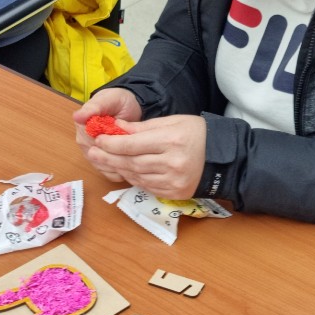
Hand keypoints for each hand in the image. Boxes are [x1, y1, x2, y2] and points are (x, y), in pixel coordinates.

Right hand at [72, 89, 143, 181]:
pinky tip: (131, 166)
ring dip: (118, 165)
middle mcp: (84, 142)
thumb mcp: (109, 99)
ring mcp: (92, 153)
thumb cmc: (117, 101)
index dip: (108, 144)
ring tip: (134, 158)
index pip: (91, 142)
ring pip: (103, 167)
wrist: (128, 106)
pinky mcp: (101, 162)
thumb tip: (77, 116)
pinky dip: (120, 172)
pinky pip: (108, 173)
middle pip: (97, 157)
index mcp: (82, 126)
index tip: (123, 139)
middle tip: (133, 150)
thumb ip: (94, 107)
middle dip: (115, 155)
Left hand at [85, 114, 206, 199]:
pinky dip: (134, 179)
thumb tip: (116, 128)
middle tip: (92, 153)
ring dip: (119, 169)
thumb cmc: (197, 134)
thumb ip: (143, 127)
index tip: (99, 140)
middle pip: (132, 162)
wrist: (222, 156)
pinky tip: (125, 171)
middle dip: (109, 158)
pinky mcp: (176, 193)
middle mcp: (173, 163)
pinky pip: (148, 187)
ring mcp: (174, 181)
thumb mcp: (172, 121)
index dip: (112, 143)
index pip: (133, 144)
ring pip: (138, 176)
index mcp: (172, 140)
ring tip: (105, 161)